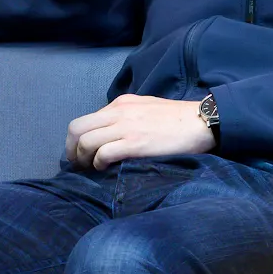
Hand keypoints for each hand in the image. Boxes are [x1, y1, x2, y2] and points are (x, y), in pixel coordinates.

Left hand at [66, 94, 213, 170]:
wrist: (201, 122)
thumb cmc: (177, 119)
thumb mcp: (146, 109)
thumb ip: (127, 117)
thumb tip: (111, 134)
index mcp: (120, 104)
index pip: (86, 120)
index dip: (77, 140)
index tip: (81, 154)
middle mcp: (118, 112)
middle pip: (77, 128)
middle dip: (71, 150)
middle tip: (77, 165)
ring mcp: (126, 127)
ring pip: (86, 141)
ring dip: (83, 159)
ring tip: (91, 170)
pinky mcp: (135, 143)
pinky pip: (103, 153)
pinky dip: (98, 163)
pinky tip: (105, 169)